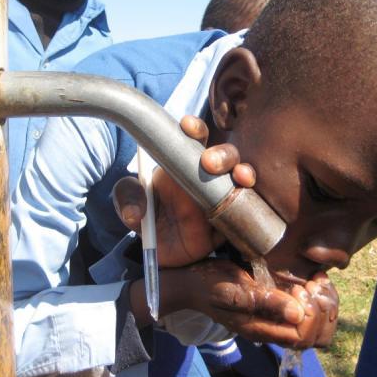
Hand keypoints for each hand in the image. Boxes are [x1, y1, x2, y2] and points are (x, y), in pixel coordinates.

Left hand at [112, 115, 255, 266]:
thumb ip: (127, 198)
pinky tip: (246, 196)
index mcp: (183, 164)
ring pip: (240, 176)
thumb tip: (136, 211)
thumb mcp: (129, 205)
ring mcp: (221, 198)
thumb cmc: (149, 218)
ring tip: (238, 176)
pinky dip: (249, 201)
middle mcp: (207, 177)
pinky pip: (244, 209)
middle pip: (224, 155)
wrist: (160, 250)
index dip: (194, 128)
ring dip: (242, 171)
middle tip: (208, 163)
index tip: (187, 126)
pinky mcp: (229, 221)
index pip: (192, 139)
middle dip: (221, 154)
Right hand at [183, 260, 337, 347]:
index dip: (311, 315)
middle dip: (323, 311)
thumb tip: (297, 314)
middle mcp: (273, 328)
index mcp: (261, 329)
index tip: (302, 289)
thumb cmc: (212, 284)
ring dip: (322, 304)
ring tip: (313, 281)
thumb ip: (264, 300)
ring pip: (316, 326)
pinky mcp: (278, 305)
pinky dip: (317, 296)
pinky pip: (308, 311)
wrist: (193, 283)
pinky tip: (311, 278)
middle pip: (315, 337)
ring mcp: (276, 318)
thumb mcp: (235, 289)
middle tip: (311, 285)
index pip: (302, 337)